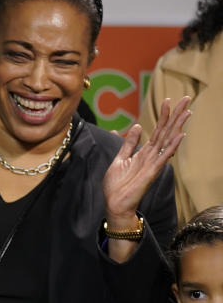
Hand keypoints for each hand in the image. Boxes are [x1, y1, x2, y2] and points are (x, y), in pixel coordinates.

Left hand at [102, 97, 189, 260]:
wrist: (114, 204)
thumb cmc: (117, 184)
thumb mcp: (120, 158)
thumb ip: (128, 143)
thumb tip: (136, 127)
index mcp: (144, 152)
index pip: (157, 129)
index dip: (163, 115)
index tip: (169, 99)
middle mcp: (152, 156)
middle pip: (166, 131)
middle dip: (175, 115)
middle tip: (186, 98)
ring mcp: (153, 163)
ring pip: (168, 140)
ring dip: (177, 126)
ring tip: (187, 111)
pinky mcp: (151, 172)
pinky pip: (163, 157)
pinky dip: (172, 146)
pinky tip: (180, 135)